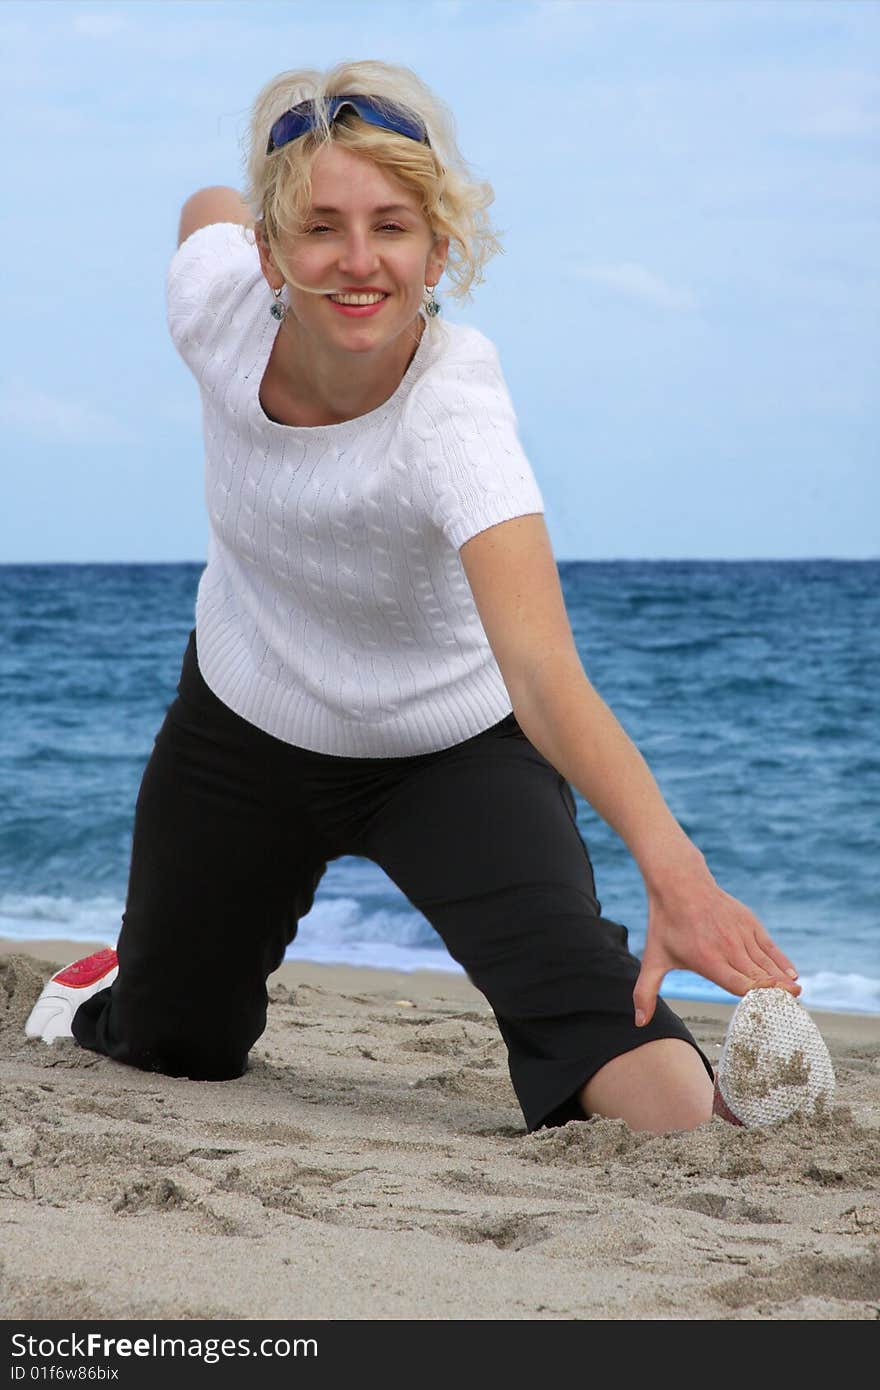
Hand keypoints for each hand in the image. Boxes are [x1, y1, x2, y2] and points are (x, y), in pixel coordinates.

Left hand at [633, 859, 800, 1026]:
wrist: (679, 883)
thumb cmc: (666, 925)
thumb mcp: (653, 959)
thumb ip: (645, 992)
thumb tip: (638, 1023)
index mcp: (708, 960)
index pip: (739, 985)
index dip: (758, 997)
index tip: (773, 1010)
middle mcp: (728, 948)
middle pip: (759, 977)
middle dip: (777, 995)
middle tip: (792, 1012)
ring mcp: (741, 933)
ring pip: (767, 963)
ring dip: (783, 981)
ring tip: (796, 998)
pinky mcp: (750, 922)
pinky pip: (769, 947)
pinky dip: (781, 961)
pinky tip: (792, 976)